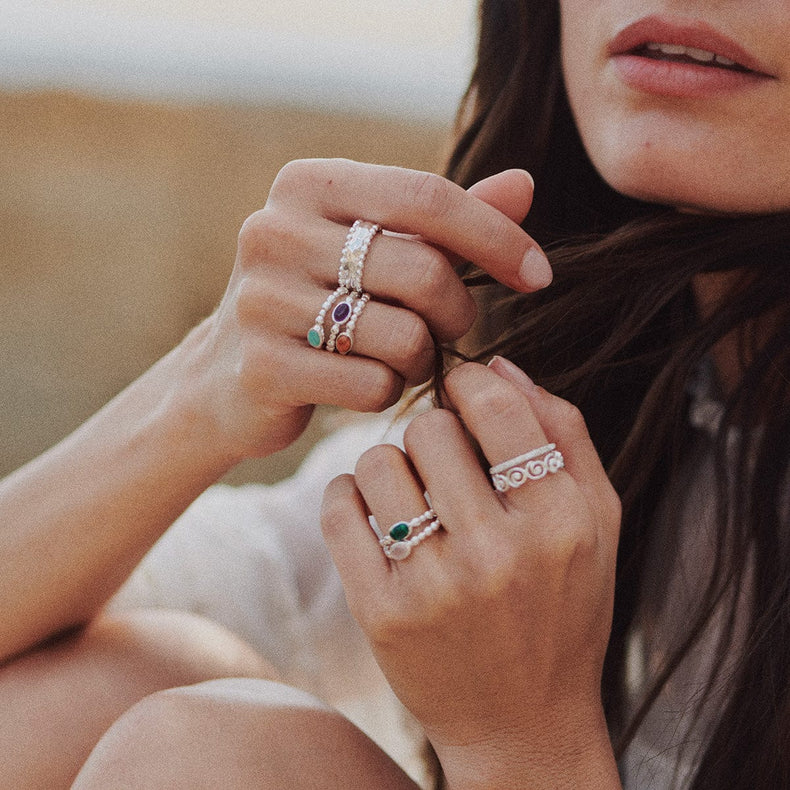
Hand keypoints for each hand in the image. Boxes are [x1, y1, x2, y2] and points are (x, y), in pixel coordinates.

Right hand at [183, 159, 551, 460]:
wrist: (229, 374)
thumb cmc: (319, 301)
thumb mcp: (374, 249)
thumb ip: (445, 223)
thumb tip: (525, 185)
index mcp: (308, 184)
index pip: (428, 196)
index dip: (496, 238)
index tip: (539, 276)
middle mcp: (275, 230)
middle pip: (424, 272)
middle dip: (457, 312)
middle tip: (445, 328)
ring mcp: (262, 300)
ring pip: (405, 336)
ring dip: (421, 358)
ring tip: (398, 357)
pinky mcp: (263, 366)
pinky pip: (372, 386)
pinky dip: (387, 392)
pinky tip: (363, 385)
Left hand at [321, 359, 621, 788]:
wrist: (521, 723)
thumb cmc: (564, 610)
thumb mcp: (597, 520)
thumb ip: (563, 432)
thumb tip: (500, 362)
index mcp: (561, 522)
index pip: (496, 407)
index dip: (470, 383)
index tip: (461, 393)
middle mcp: (500, 554)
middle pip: (429, 428)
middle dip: (431, 431)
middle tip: (439, 458)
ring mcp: (436, 587)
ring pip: (377, 461)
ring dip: (388, 463)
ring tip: (410, 491)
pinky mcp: (382, 614)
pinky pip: (339, 510)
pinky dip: (348, 496)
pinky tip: (373, 512)